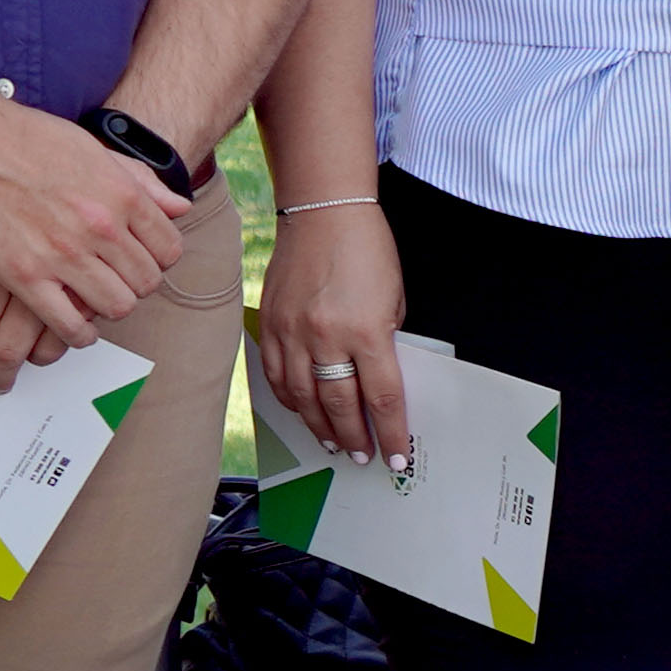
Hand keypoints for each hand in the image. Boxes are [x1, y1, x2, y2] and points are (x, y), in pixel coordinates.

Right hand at [0, 103, 188, 408]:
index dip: (158, 259)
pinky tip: (75, 325)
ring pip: (116, 306)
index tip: (142, 260)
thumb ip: (139, 181)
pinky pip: (69, 324)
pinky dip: (77, 332)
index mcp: (121, 193)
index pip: (168, 248)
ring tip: (95, 300)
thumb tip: (179, 207)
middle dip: (135, 284)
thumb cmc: (19, 137)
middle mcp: (100, 226)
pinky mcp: (24, 276)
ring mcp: (63, 253)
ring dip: (108, 307)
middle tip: (117, 281)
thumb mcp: (92, 148)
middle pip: (146, 282)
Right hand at [255, 205, 413, 468]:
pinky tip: (303, 412)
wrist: (324, 213)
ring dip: (320, 427)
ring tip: (334, 444)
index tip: (398, 456)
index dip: (392, 433)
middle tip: (363, 456)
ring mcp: (294, 333)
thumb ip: (385, 342)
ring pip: (304, 398)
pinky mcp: (272, 326)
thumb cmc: (367, 250)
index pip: (382, 398)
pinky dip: (291, 401)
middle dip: (355, 438)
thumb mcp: (394, 300)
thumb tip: (377, 379)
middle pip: (340, 405)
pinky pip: (278, 376)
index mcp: (367, 331)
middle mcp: (327, 337)